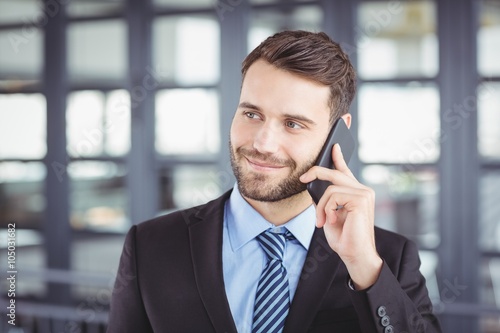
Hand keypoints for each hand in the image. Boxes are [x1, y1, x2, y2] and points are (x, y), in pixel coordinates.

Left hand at [300, 144, 381, 289]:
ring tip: (321, 221)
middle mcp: (362, 190)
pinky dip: (325, 209)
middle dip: (316, 173)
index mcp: (355, 194)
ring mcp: (364, 193)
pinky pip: (333, 195)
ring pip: (331, 187)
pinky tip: (330, 220)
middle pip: (335, 173)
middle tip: (303, 178)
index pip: (345, 171)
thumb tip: (313, 186)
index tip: (334, 146)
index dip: (338, 158)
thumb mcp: (328, 214)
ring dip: (321, 206)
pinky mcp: (361, 199)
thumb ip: (325, 199)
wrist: (355, 255)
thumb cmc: (344, 238)